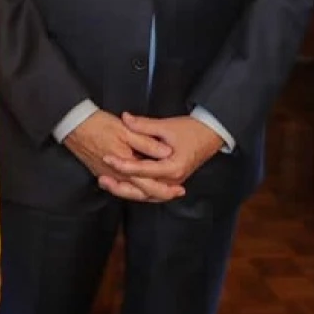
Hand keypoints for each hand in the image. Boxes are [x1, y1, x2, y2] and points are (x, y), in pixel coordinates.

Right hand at [63, 109, 184, 201]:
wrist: (72, 124)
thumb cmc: (97, 124)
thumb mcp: (125, 129)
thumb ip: (146, 142)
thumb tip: (166, 152)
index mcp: (124, 165)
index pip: (148, 183)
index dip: (165, 188)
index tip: (179, 189)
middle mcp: (116, 175)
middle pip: (140, 192)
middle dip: (159, 194)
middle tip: (176, 193)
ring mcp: (107, 175)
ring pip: (131, 191)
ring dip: (147, 193)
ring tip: (163, 191)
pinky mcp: (101, 171)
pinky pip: (121, 185)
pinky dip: (134, 188)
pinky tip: (140, 184)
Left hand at [98, 113, 224, 199]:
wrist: (210, 135)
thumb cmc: (191, 130)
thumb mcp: (166, 126)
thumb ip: (144, 124)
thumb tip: (125, 118)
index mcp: (173, 167)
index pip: (143, 170)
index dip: (123, 164)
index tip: (107, 157)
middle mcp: (173, 180)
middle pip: (143, 190)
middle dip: (121, 186)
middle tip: (102, 179)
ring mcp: (173, 184)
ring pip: (146, 195)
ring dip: (127, 191)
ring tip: (107, 184)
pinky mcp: (171, 183)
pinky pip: (151, 192)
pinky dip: (137, 191)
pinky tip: (122, 187)